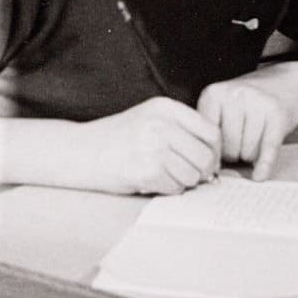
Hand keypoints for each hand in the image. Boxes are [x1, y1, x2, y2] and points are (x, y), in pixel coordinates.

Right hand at [75, 94, 221, 197]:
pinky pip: (176, 188)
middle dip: (202, 172)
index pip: (211, 132)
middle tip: (188, 174)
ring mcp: (153, 147)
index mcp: (165, 107)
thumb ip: (182, 131)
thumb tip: (216, 160)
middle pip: (206, 156)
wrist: (81, 151)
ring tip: (163, 174)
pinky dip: (167, 189)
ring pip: (193, 176)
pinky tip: (151, 180)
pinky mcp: (146, 171)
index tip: (206, 161)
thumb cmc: (119, 138)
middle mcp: (161, 124)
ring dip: (183, 182)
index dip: (214, 151)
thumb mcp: (150, 119)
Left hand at [195, 66, 297, 178]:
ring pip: (248, 153)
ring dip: (251, 156)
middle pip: (229, 149)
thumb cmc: (249, 102)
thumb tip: (210, 169)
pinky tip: (260, 175)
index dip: (214, 153)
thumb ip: (214, 132)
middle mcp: (234, 95)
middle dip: (235, 155)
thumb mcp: (223, 108)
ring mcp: (257, 103)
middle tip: (241, 144)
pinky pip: (268, 149)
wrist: (285, 83)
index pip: (208, 140)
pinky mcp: (278, 114)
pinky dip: (264, 166)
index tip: (218, 159)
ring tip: (255, 139)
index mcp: (213, 94)